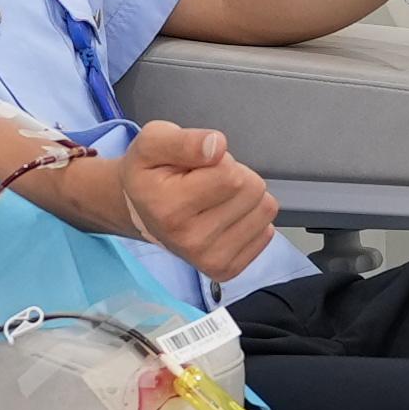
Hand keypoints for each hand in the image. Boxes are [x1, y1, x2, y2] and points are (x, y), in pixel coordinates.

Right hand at [92, 120, 274, 282]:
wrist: (142, 211)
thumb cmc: (151, 173)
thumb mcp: (153, 142)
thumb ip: (183, 140)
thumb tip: (217, 146)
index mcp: (169, 208)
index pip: (230, 174)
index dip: (220, 159)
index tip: (197, 167)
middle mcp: (189, 240)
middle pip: (251, 189)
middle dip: (234, 175)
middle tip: (206, 181)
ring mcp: (210, 259)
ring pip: (264, 208)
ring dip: (244, 196)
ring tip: (214, 197)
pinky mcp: (227, 269)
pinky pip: (266, 231)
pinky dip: (250, 218)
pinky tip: (223, 217)